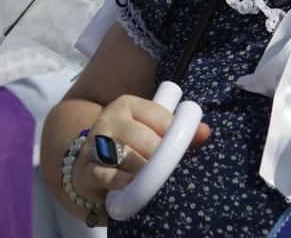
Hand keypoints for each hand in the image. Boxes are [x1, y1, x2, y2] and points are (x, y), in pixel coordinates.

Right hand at [70, 94, 210, 205]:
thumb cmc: (131, 147)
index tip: (180, 150)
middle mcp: (110, 118)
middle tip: (168, 169)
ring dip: (142, 170)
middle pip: (143, 137)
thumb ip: (180, 133)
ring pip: (124, 155)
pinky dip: (118, 180)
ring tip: (153, 180)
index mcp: (128, 105)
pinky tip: (131, 185)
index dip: (174, 136)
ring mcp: (95, 143)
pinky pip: (103, 173)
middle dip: (159, 157)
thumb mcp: (152, 133)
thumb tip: (205, 131)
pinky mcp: (85, 168)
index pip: (159, 116)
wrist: (91, 164)